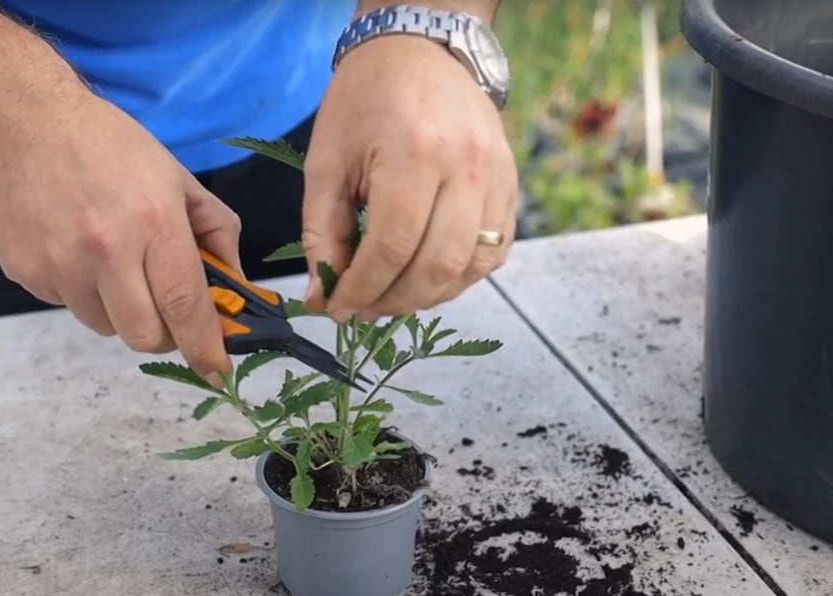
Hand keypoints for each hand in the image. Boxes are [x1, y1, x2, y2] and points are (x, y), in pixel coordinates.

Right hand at [0, 93, 240, 382]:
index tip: (218, 371)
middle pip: (144, 336)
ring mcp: (59, 263)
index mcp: (152, 222)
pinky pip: (67, 305)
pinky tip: (75, 246)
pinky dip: (80, 291)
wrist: (24, 121)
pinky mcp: (26, 271)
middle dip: (163, 332)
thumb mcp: (176, 177)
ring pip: (105, 326)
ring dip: (119, 309)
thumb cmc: (108, 145)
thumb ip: (214, 233)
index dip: (206, 347)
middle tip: (164, 308)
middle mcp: (105, 249)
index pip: (186, 306)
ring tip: (112, 261)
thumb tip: (235, 286)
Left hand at [301, 33, 517, 320]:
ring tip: (393, 294)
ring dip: (430, 294)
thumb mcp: (326, 163)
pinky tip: (428, 275)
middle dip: (395, 300)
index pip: (393, 248)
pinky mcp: (511, 183)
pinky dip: (462, 275)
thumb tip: (321, 298)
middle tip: (363, 308)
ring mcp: (497, 176)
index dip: (364, 289)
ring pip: (472, 266)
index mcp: (414, 155)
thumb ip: (322, 234)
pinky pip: (495, 250)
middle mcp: (466, 168)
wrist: (420, 50)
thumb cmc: (365, 100)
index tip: (338, 308)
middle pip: (437, 265)